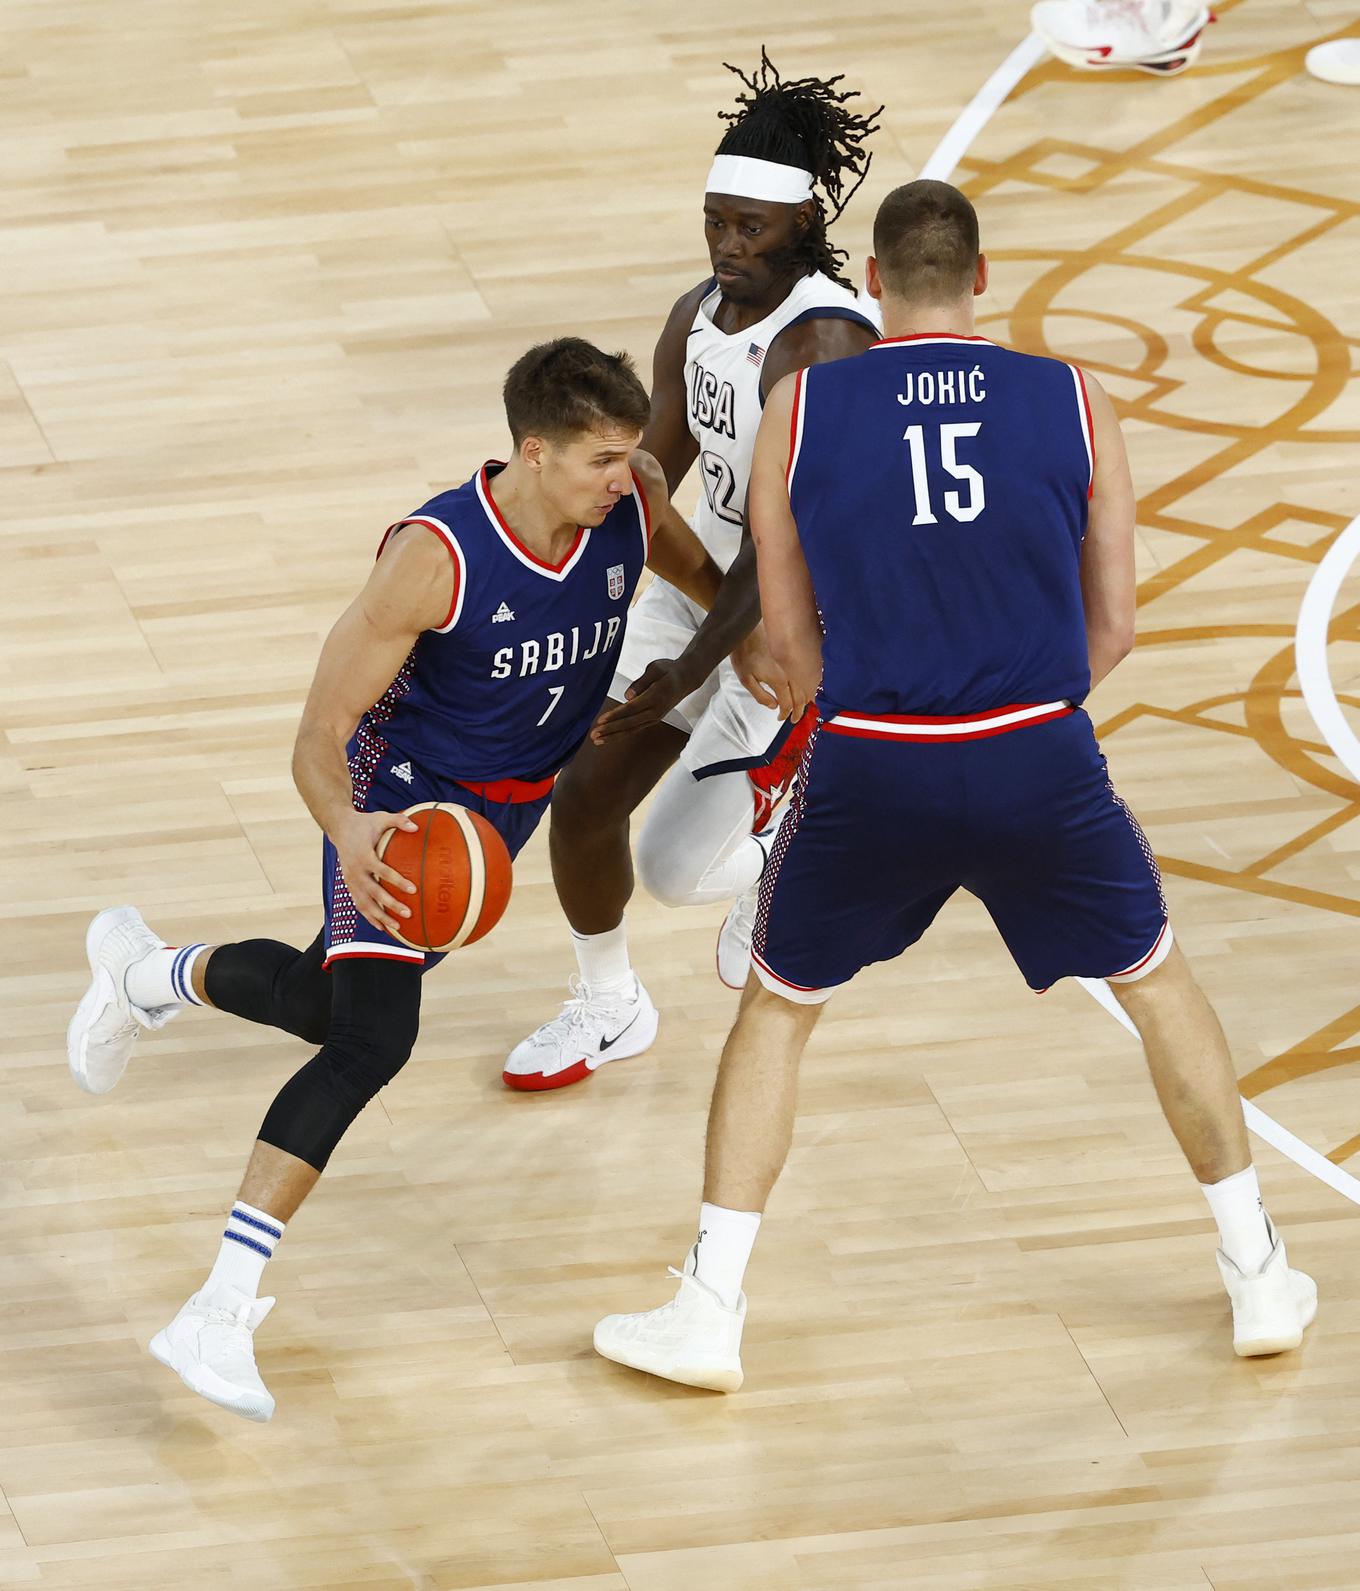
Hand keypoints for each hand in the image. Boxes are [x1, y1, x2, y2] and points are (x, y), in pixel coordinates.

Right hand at [330, 808, 419, 935]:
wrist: (339, 828)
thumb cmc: (364, 823)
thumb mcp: (381, 818)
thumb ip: (399, 821)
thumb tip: (417, 827)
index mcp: (364, 855)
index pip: (382, 871)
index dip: (397, 880)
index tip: (413, 889)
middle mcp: (355, 871)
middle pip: (373, 892)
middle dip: (390, 905)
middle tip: (408, 914)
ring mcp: (351, 880)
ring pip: (365, 903)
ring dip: (380, 917)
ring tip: (398, 927)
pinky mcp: (350, 885)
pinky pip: (360, 904)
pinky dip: (370, 917)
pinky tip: (383, 928)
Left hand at [590, 656, 700, 741]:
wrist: (686, 679)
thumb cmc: (669, 670)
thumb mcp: (656, 668)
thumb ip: (642, 682)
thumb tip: (628, 696)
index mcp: (656, 696)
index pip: (632, 708)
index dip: (615, 715)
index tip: (601, 720)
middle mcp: (656, 710)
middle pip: (630, 723)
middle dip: (611, 730)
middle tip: (594, 735)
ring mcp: (655, 717)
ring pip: (632, 729)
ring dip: (614, 736)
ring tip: (597, 740)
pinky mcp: (652, 719)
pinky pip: (635, 728)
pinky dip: (621, 734)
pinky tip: (609, 738)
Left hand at [731, 624, 810, 721]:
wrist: (748, 629)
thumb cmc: (744, 652)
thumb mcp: (745, 679)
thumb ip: (760, 695)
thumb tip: (773, 706)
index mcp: (778, 680)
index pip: (788, 703)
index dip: (786, 714)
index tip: (781, 718)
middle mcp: (790, 673)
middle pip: (801, 698)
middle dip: (798, 711)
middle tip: (794, 719)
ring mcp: (794, 663)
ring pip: (806, 687)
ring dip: (805, 700)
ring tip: (801, 707)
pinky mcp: (795, 655)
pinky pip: (806, 675)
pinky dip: (807, 685)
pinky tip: (804, 689)